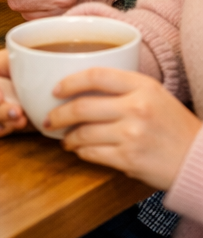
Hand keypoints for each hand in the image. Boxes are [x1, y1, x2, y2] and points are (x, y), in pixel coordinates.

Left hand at [48, 69, 201, 190]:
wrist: (200, 161)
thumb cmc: (174, 126)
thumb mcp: (154, 95)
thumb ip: (122, 87)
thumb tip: (79, 86)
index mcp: (142, 86)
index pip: (95, 76)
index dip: (69, 82)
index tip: (55, 89)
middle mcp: (136, 108)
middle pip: (82, 107)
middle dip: (58, 114)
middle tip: (49, 119)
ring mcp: (132, 134)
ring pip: (83, 132)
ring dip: (68, 136)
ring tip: (64, 138)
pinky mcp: (130, 159)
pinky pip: (93, 153)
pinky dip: (81, 152)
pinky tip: (79, 150)